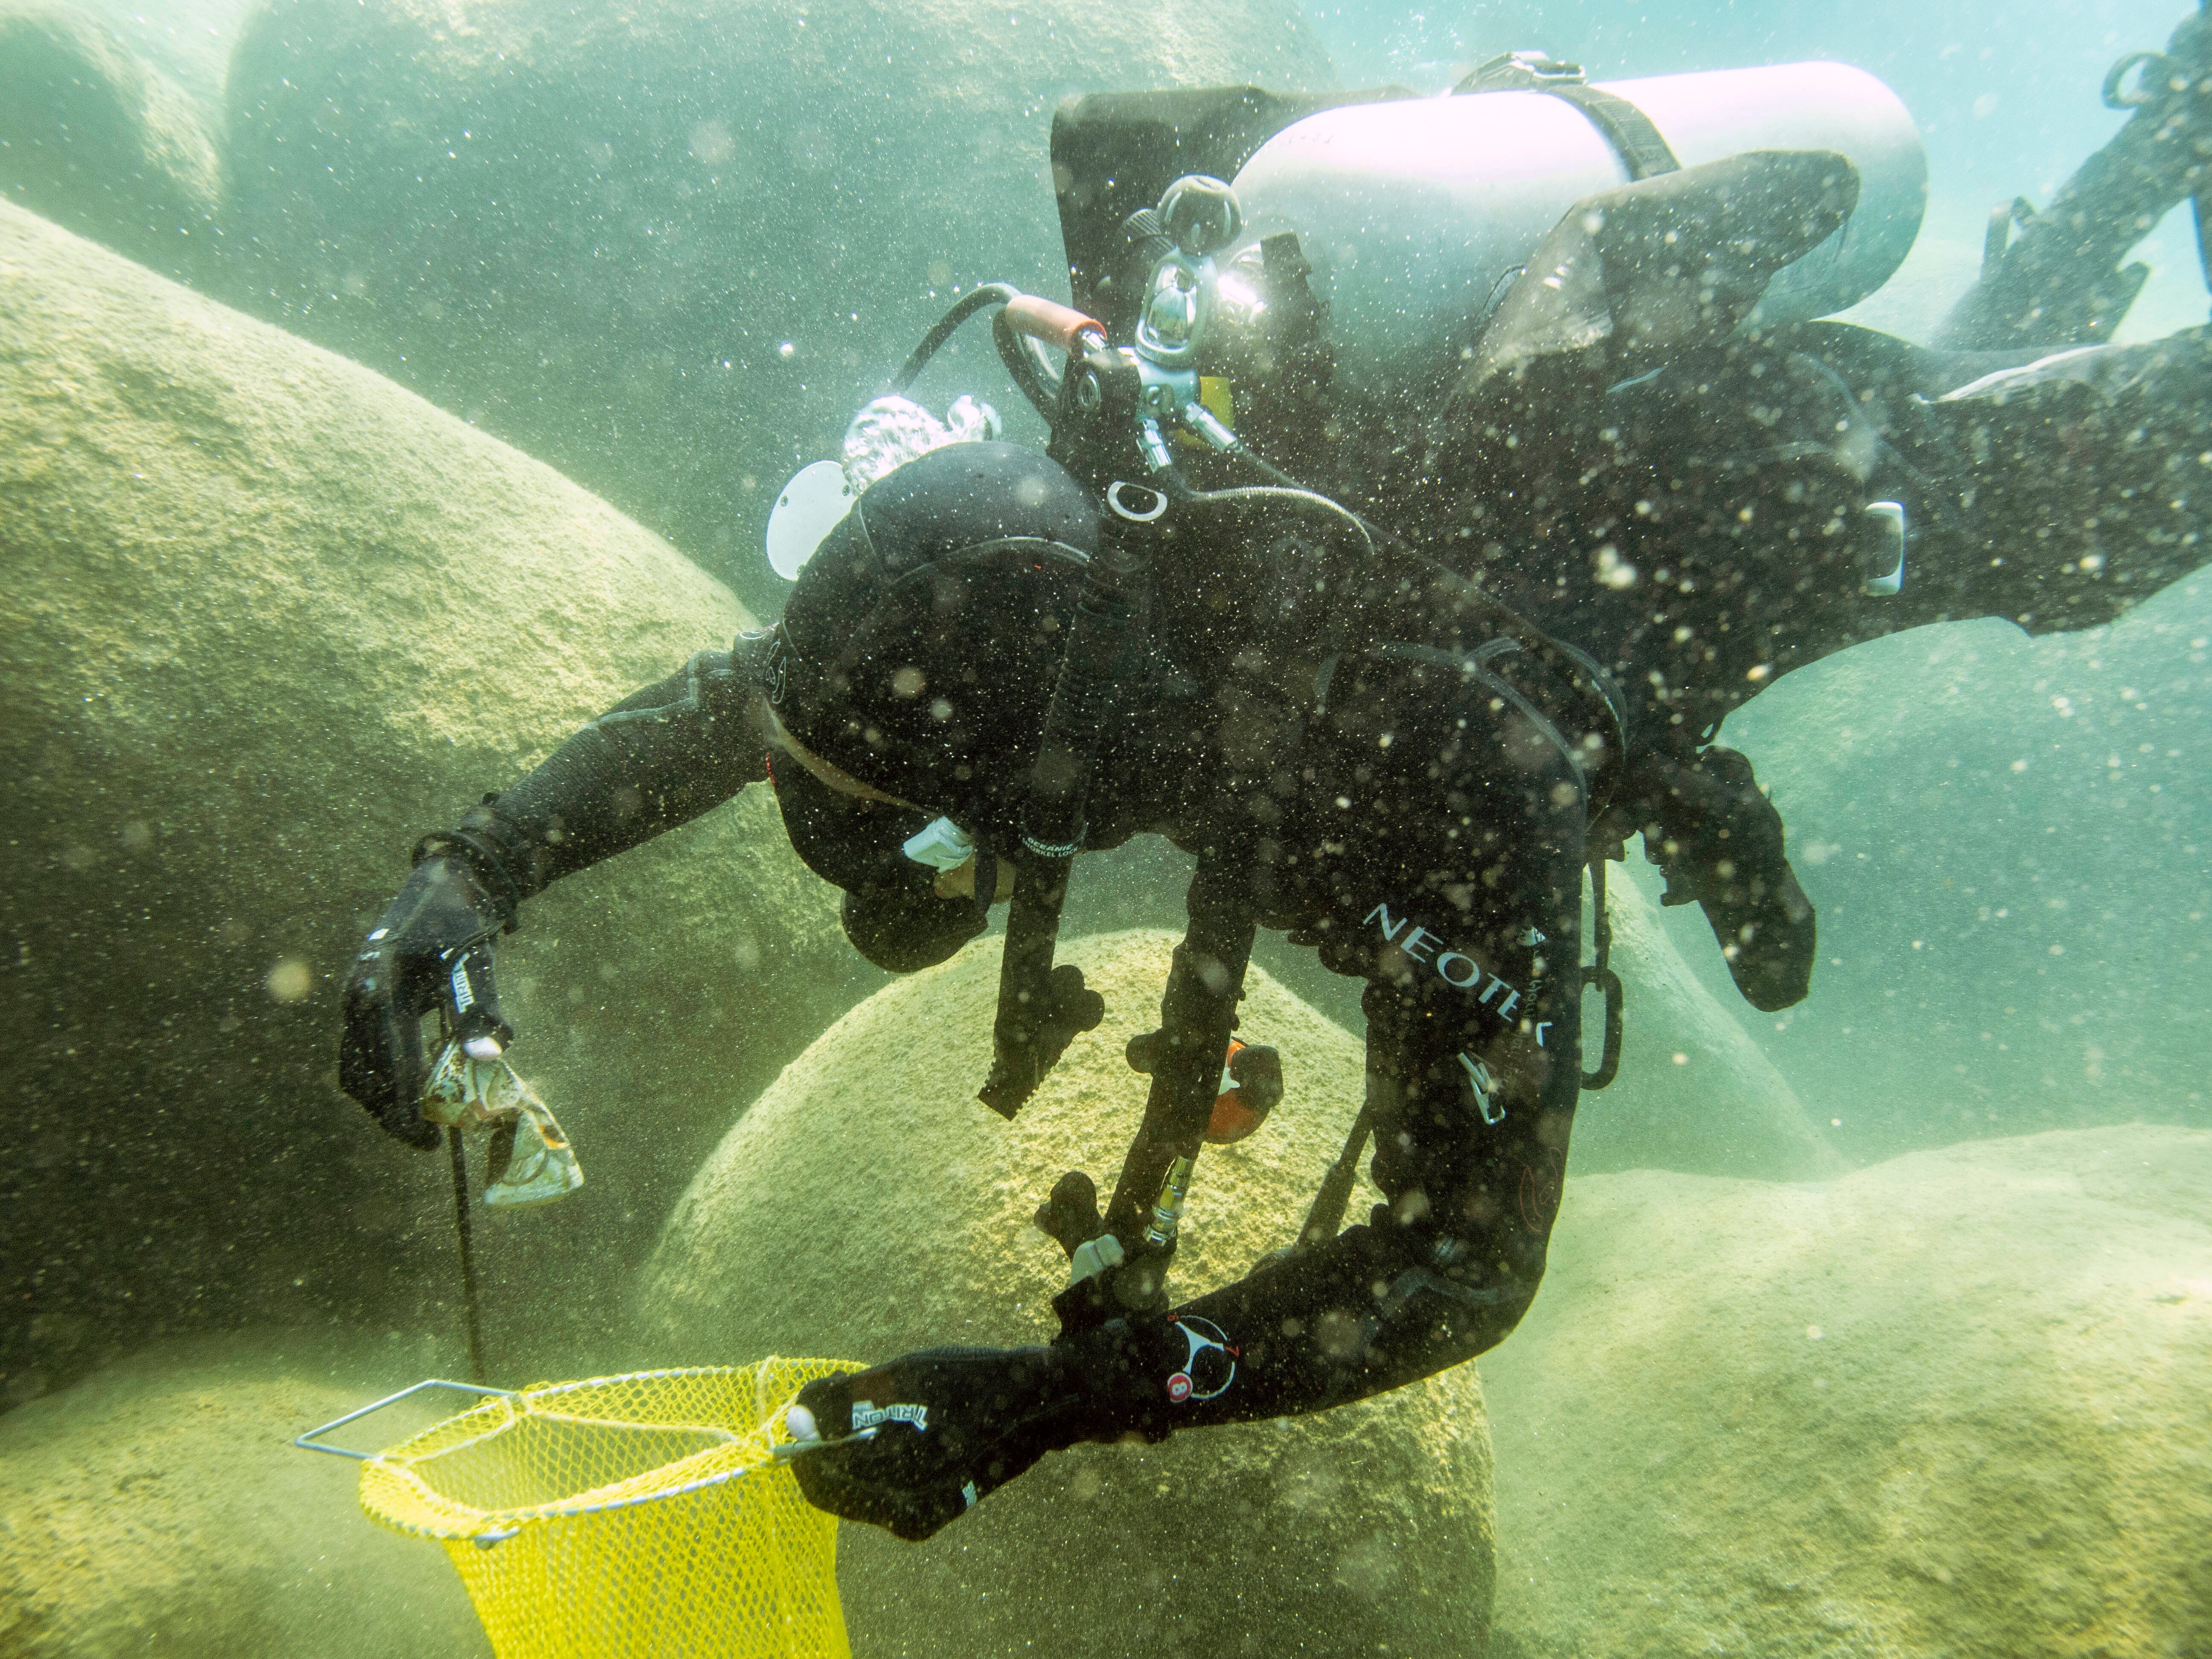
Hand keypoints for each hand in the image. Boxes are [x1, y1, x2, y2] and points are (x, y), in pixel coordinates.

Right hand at [339, 855, 511, 1147]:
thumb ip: (479, 1007)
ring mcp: (353, 999)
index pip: (389, 1063)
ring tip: (419, 1125)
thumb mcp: (475, 960)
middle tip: (427, 1142)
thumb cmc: (462, 921)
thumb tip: (491, 1055)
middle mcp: (357, 996)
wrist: (444, 883)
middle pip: (364, 1074)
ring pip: (356, 1067)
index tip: (425, 1140)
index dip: (404, 1107)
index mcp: (379, 988)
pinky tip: (410, 1094)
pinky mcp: (361, 1002)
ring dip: (382, 1100)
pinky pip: (360, 1053)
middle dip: (391, 1112)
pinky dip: (380, 1079)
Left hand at [786, 1346, 1098, 1540]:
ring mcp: (918, 1518)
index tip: (808, 1398)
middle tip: (832, 1392)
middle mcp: (906, 1517)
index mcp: (899, 1491)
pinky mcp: (927, 1511)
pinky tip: (886, 1421)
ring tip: (862, 1398)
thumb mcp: (903, 1379)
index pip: (819, 1475)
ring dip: (843, 1446)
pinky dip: (868, 1456)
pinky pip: (876, 1490)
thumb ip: (843, 1403)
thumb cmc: (972, 1382)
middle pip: (832, 1488)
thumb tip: (792, 1417)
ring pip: (851, 1488)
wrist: (1038, 1403)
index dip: (803, 1436)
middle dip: (822, 1442)